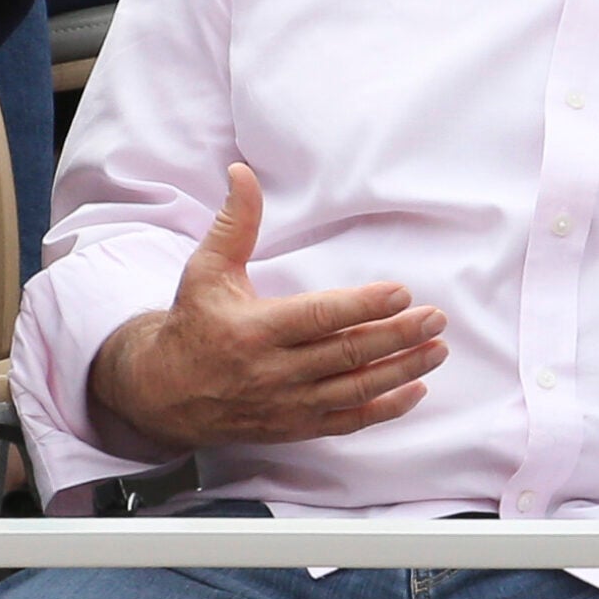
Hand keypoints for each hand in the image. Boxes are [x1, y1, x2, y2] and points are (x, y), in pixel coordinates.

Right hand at [86, 164, 448, 456]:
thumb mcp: (206, 269)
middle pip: (347, 354)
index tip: (402, 293)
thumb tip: (242, 173)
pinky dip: (385, 408)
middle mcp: (273, 372)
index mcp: (254, 330)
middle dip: (397, 336)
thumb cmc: (192, 323)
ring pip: (354, 389)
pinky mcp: (295, 426)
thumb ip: (234, 223)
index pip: (319, 318)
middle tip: (436, 319)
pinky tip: (415, 389)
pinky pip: (348, 422)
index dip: (363, 307)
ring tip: (437, 350)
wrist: (161, 392)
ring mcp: (287, 404)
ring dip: (402, 370)